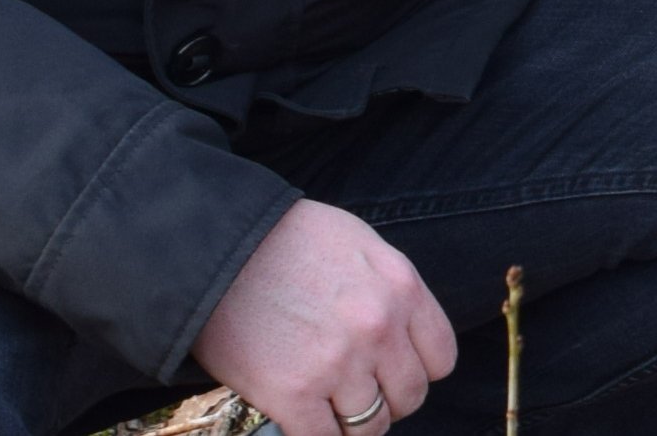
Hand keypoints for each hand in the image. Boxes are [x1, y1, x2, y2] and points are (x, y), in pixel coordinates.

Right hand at [194, 200, 458, 435]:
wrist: (215, 247)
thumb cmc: (283, 240)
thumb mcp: (360, 247)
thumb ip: (389, 292)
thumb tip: (403, 335)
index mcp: (402, 288)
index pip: (441, 359)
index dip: (415, 370)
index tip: (391, 370)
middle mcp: (379, 328)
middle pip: (410, 396)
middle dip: (386, 399)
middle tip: (356, 390)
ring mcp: (338, 363)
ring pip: (371, 425)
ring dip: (350, 422)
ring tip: (326, 405)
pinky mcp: (293, 394)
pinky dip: (317, 435)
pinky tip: (302, 418)